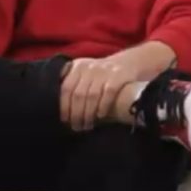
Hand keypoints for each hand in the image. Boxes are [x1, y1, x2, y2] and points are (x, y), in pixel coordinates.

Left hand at [58, 41, 174, 130]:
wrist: (130, 63)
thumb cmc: (103, 76)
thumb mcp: (86, 74)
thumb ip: (73, 85)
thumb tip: (60, 110)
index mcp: (78, 67)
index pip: (66, 88)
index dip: (64, 106)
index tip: (64, 120)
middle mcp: (90, 67)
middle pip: (78, 94)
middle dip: (76, 114)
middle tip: (76, 127)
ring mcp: (105, 70)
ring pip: (92, 95)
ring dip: (88, 114)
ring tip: (87, 125)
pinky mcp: (119, 75)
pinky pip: (108, 93)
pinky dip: (103, 106)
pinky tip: (100, 116)